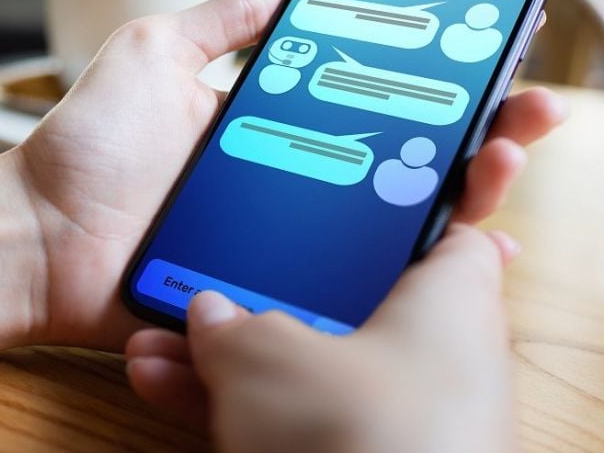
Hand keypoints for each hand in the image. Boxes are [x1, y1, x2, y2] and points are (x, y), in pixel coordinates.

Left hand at [4, 0, 565, 348]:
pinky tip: (470, 259)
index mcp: (272, 128)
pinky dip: (418, 281)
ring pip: (394, 230)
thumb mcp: (154, 54)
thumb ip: (221, 21)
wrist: (37, 238)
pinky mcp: (272, 296)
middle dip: (474, 139)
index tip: (489, 64)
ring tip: (505, 170)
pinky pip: (354, 293)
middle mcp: (292, 185)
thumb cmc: (87, 147)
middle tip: (527, 117)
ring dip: (464, 203)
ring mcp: (285, 244)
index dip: (433, 88)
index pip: (372, 103)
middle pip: (401, 166)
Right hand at [125, 226, 518, 452]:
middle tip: (214, 265)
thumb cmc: (355, 437)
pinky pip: (288, 419)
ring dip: (226, 357)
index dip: (394, 196)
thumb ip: (236, 324)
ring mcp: (389, 417)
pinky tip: (163, 384)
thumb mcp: (271, 358)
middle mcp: (430, 359)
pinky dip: (233, 405)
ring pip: (301, 367)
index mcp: (447, 302)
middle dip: (264, 290)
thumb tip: (211, 315)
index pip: (441, 226)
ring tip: (155, 340)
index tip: (342, 177)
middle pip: (343, 300)